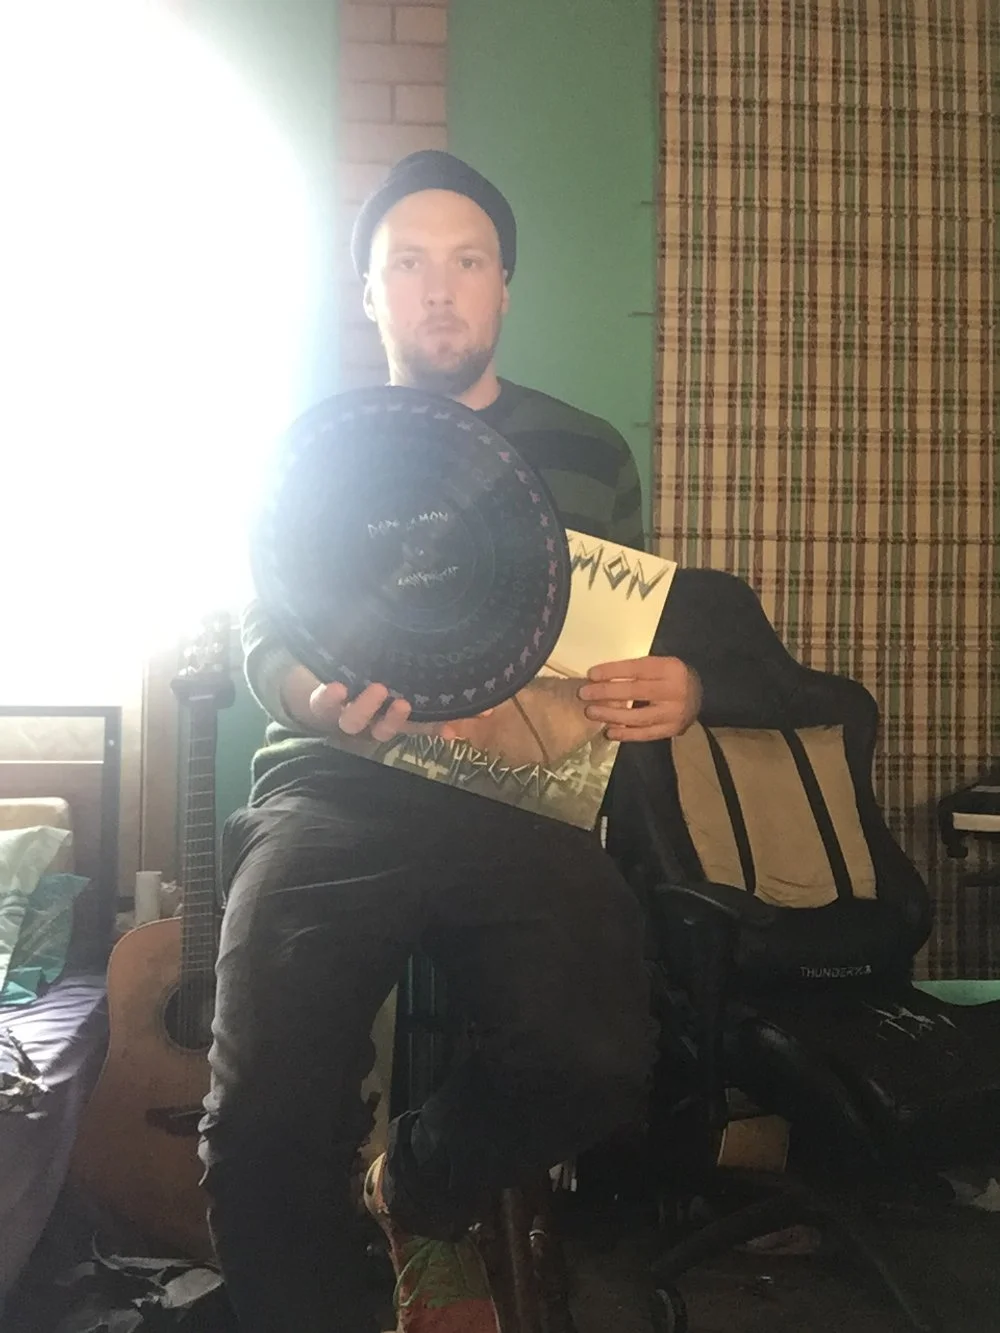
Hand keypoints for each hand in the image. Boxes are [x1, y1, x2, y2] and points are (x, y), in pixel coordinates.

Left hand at [309, 681, 489, 743]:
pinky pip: (321, 705)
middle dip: (395, 720)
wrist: (311, 679)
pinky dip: (330, 698)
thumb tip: (487, 701)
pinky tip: (338, 686)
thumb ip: (435, 693)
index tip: (453, 730)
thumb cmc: (362, 677)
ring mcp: (343, 714)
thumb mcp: (398, 677)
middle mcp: (368, 720)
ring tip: (378, 688)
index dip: (434, 728)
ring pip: (354, 722)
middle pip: (383, 729)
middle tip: (405, 703)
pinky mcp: (319, 703)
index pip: (416, 726)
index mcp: (389, 717)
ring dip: (367, 708)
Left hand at [577, 656, 701, 742]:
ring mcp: (674, 713)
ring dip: (611, 715)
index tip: (591, 674)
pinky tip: (609, 732)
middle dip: (606, 692)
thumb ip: (637, 670)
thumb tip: (600, 678)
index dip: (612, 671)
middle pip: (635, 691)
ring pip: (638, 716)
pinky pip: (645, 734)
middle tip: (583, 694)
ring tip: (591, 712)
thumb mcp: (660, 664)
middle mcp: (674, 690)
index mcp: (670, 668)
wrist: (700, 696)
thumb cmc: (671, 677)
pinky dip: (626, 735)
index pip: (636, 668)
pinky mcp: (672, 730)